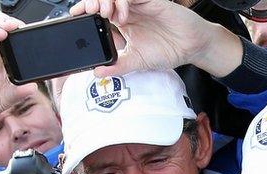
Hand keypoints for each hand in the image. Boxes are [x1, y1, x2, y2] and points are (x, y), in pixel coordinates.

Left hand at [68, 0, 242, 77]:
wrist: (191, 47)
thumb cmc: (167, 51)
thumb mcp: (137, 62)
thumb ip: (118, 66)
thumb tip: (96, 73)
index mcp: (122, 23)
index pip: (98, 12)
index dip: (85, 11)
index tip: (74, 17)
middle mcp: (128, 11)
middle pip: (103, 0)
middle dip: (91, 3)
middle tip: (86, 13)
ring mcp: (139, 4)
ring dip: (105, 1)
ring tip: (103, 13)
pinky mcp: (151, 2)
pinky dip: (123, 3)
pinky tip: (122, 16)